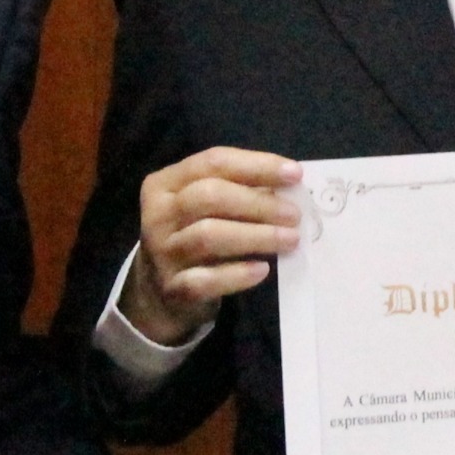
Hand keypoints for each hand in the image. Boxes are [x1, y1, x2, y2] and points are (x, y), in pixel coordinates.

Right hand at [121, 148, 303, 345]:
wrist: (160, 292)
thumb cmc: (193, 236)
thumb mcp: (206, 208)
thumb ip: (239, 191)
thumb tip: (289, 188)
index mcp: (166, 183)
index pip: (213, 162)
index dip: (257, 165)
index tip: (295, 174)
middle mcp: (158, 214)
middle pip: (210, 196)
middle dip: (258, 203)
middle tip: (294, 215)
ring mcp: (163, 252)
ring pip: (208, 236)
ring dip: (256, 236)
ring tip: (290, 240)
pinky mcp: (173, 288)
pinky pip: (206, 279)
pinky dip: (237, 274)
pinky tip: (262, 270)